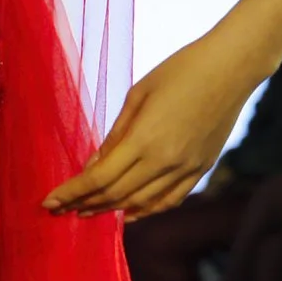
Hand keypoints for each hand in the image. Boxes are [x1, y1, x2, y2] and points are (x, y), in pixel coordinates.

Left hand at [47, 37, 257, 218]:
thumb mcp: (138, 95)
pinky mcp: (201, 169)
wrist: (231, 67)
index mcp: (144, 139)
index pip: (98, 178)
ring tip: (87, 213)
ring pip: (142, 203)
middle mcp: (165, 161)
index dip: (71, 193)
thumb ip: (116, 134)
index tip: (49, 202)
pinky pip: (169, 200)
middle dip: (84, 205)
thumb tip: (94, 166)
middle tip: (62, 210)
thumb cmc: (179, 70)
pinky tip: (128, 213)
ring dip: (111, 211)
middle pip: (116, 195)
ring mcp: (186, 168)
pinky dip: (145, 210)